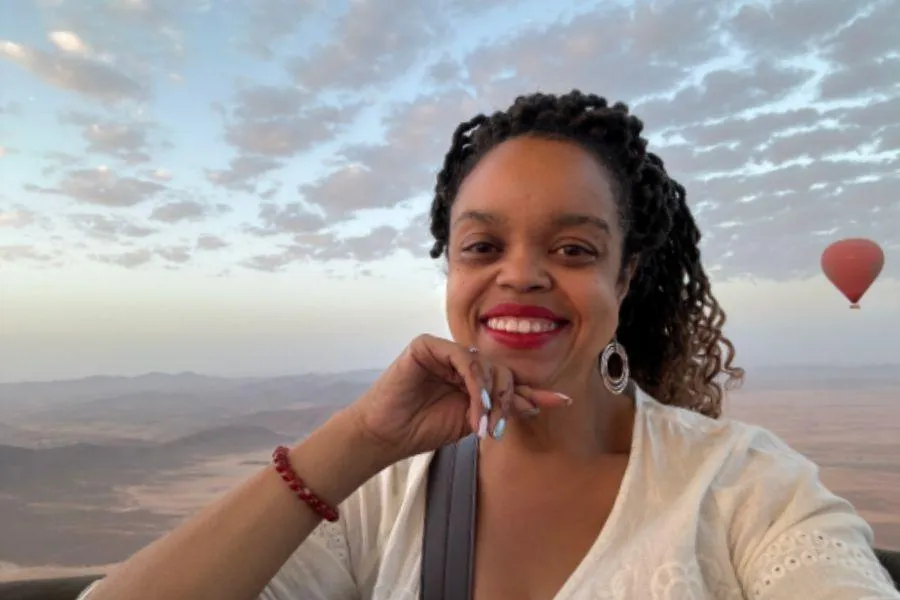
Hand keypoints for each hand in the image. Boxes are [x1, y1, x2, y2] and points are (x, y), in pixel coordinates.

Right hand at [345, 334, 570, 462]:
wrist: (386, 436)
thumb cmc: (422, 429)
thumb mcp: (472, 421)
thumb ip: (500, 409)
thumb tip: (536, 402)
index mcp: (471, 376)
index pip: (508, 379)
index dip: (533, 391)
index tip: (562, 401)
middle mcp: (461, 359)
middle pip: (502, 370)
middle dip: (508, 400)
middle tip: (497, 429)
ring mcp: (444, 350)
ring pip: (486, 364)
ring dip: (491, 397)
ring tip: (483, 425)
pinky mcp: (427, 344)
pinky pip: (465, 359)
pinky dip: (475, 385)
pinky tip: (475, 408)